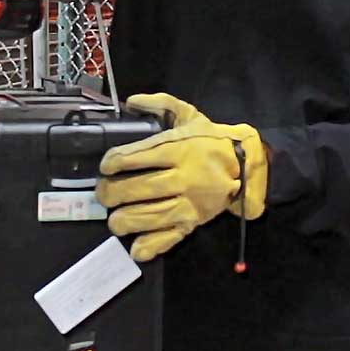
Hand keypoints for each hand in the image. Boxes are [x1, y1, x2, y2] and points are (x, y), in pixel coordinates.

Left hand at [95, 94, 269, 262]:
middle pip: (143, 188)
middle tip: (102, 194)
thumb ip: (161, 104)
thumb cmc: (211, 140)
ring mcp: (191, 202)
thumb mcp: (189, 115)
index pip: (143, 155)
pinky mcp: (195, 221)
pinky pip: (172, 236)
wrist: (247, 164)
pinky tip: (136, 249)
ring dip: (128, 220)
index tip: (105, 166)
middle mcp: (185, 177)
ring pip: (154, 215)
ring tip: (113, 220)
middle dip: (115, 193)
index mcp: (181, 149)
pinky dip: (153, 246)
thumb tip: (132, 101)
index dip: (117, 161)